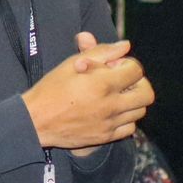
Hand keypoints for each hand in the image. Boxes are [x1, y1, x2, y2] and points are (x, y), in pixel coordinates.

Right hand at [23, 35, 153, 151]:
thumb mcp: (72, 63)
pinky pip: (130, 128)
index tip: (114, 66)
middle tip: (123, 81)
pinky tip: (112, 112)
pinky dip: (126, 119)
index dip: (127, 64)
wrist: (36, 121)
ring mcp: (109, 123)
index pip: (136, 70)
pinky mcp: (105, 137)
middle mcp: (110, 105)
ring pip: (140, 111)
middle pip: (146, 93)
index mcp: (102, 83)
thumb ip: (101, 51)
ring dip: (133, 100)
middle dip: (138, 83)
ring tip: (116, 96)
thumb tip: (125, 46)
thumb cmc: (52, 88)